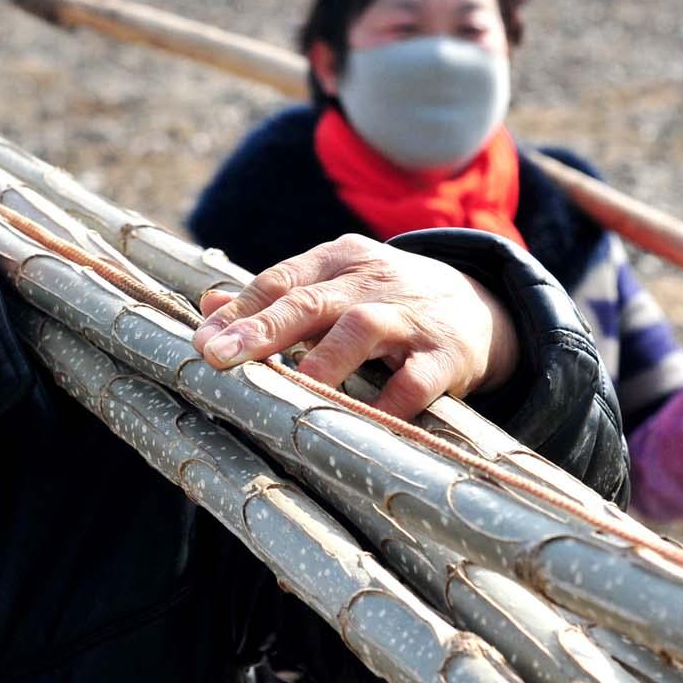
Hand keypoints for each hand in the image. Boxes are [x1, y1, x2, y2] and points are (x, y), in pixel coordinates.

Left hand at [189, 234, 517, 418]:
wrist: (480, 306)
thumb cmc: (386, 301)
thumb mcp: (336, 286)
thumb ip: (276, 299)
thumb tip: (208, 309)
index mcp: (340, 259)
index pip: (281, 280)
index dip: (240, 311)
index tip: (202, 342)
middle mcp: (373, 281)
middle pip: (312, 301)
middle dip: (263, 330)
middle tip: (220, 358)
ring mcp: (411, 317)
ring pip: (361, 330)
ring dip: (321, 361)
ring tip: (288, 388)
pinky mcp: (447, 356)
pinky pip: (414, 382)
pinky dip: (386, 403)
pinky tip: (355, 422)